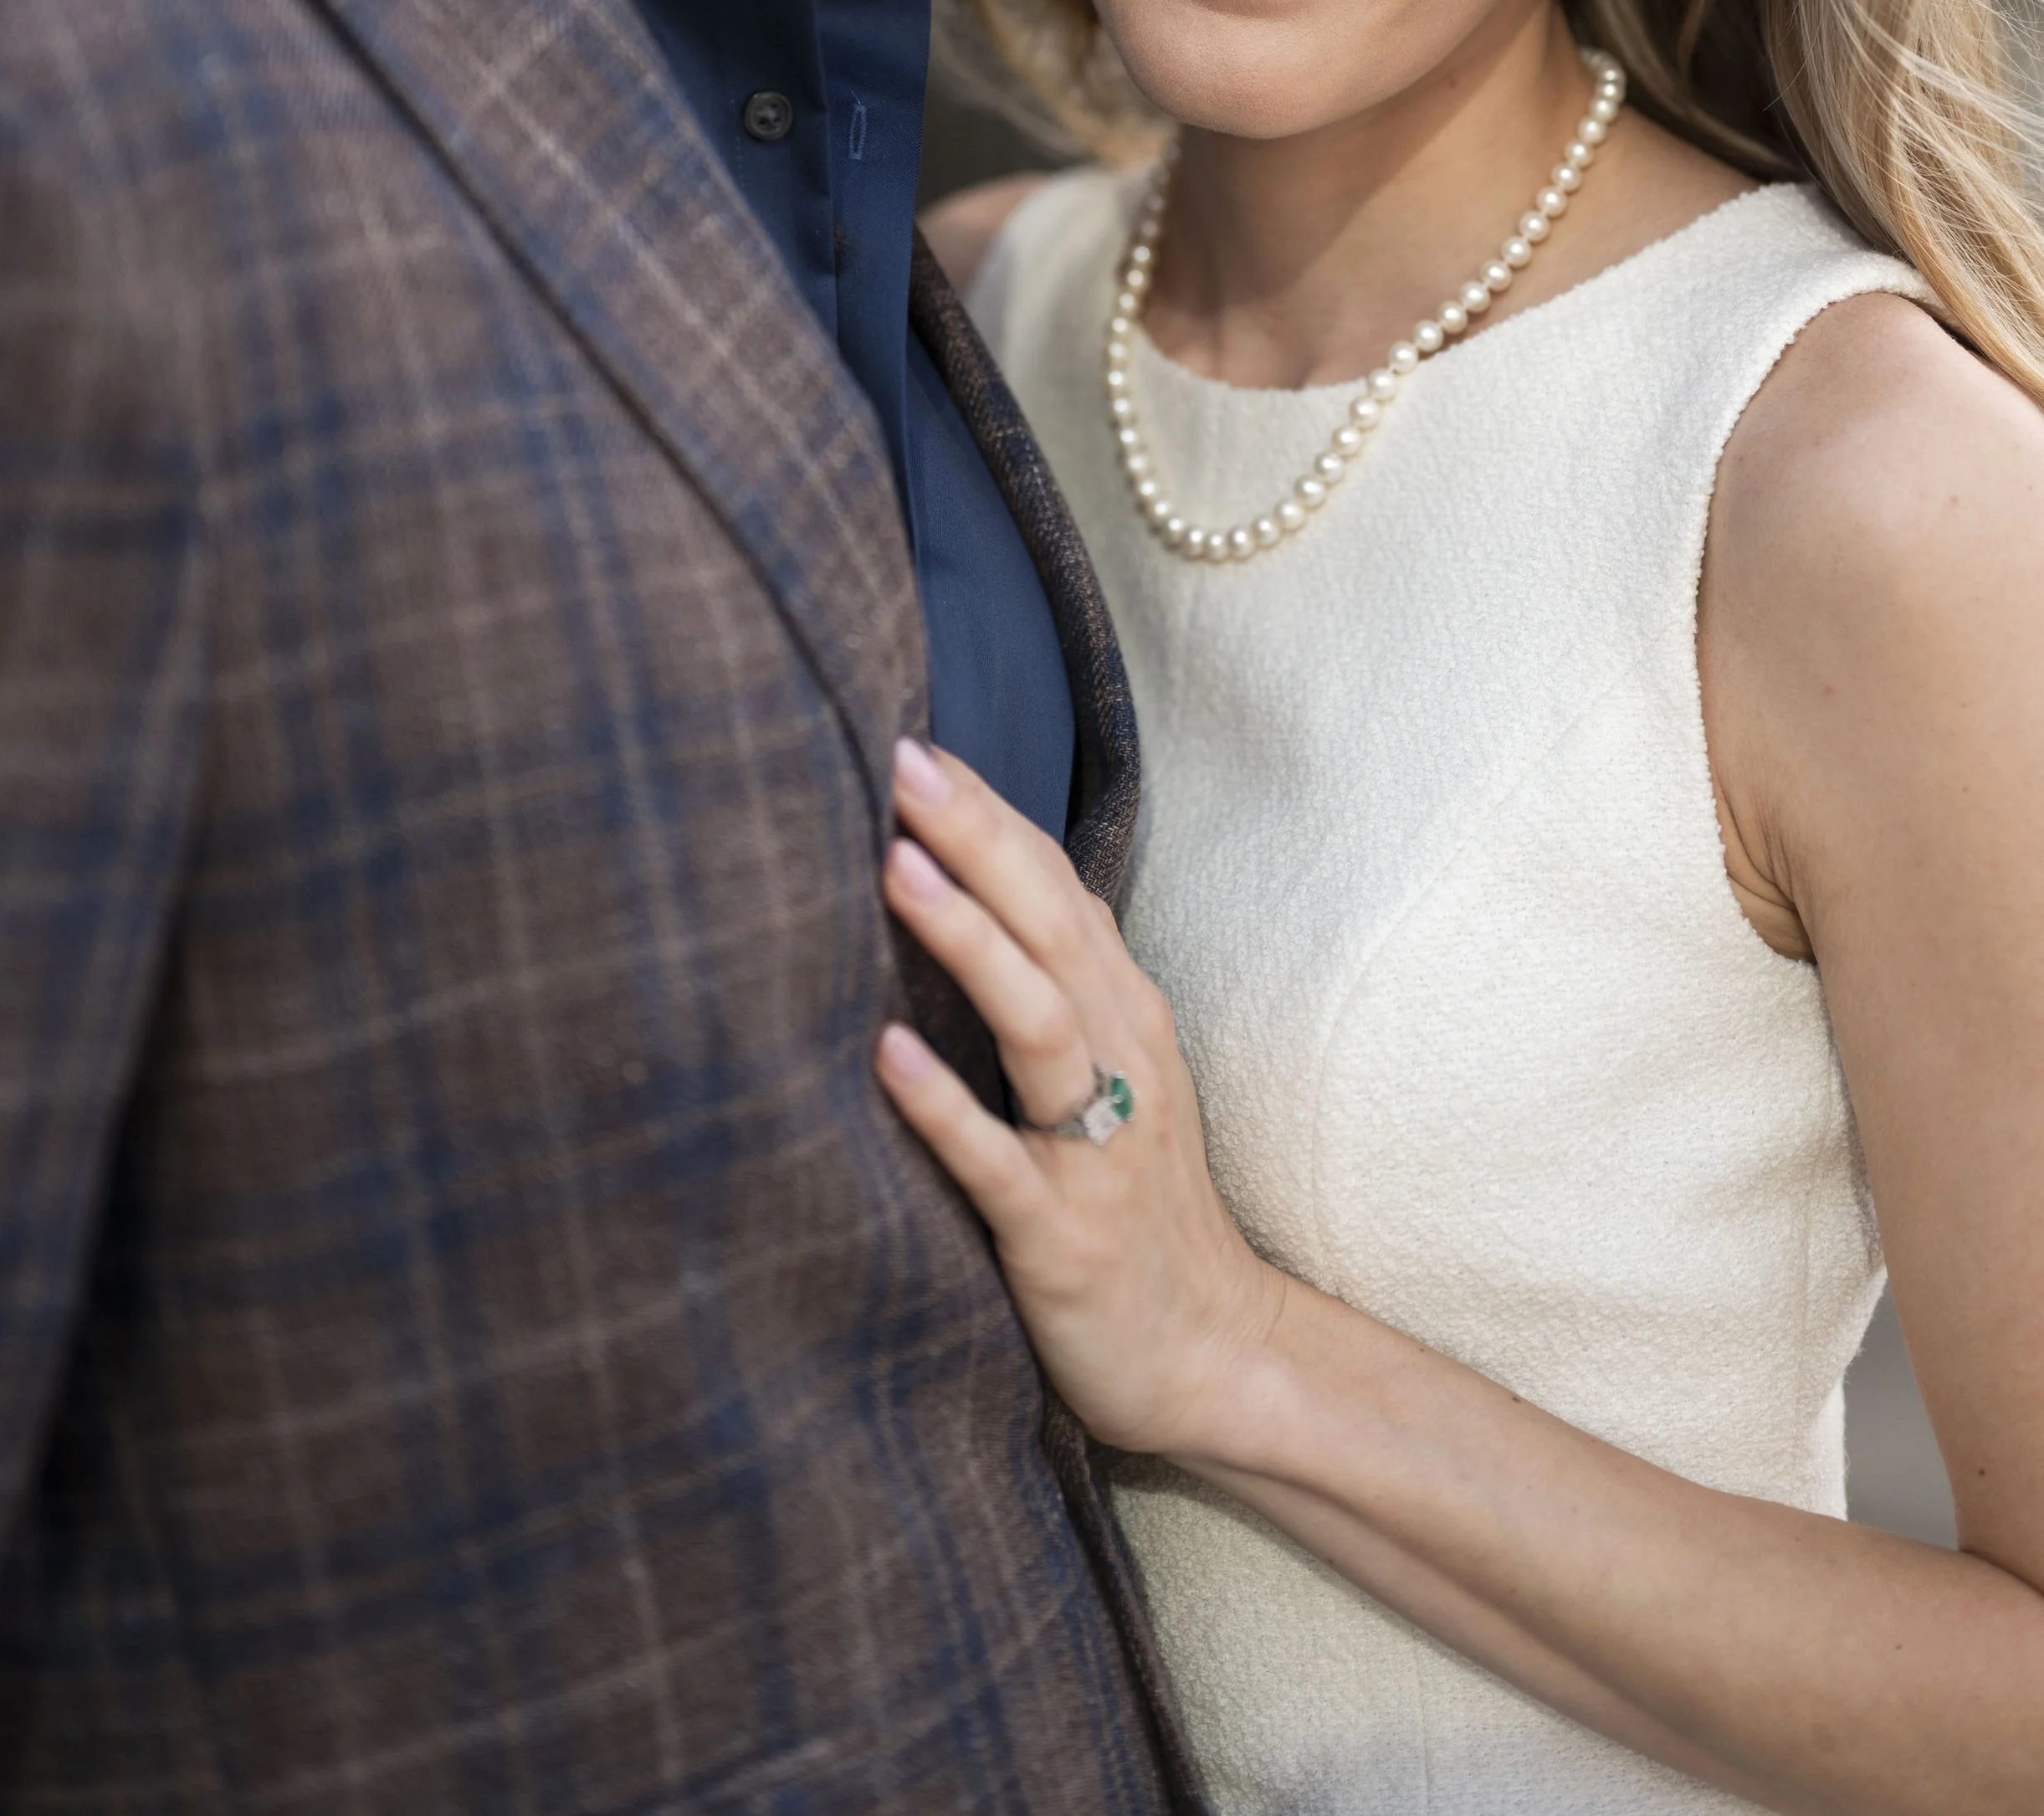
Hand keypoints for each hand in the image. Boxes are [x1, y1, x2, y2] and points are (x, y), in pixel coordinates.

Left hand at [875, 737, 1283, 1455]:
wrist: (1212, 1354)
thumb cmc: (1136, 1204)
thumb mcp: (1108, 1077)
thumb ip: (1048, 989)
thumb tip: (962, 894)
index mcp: (1122, 1015)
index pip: (1055, 888)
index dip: (991, 814)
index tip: (919, 743)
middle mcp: (1120, 1061)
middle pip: (1050, 926)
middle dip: (977, 838)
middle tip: (901, 762)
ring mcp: (1097, 1147)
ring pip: (1036, 1023)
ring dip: (968, 942)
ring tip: (897, 870)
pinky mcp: (1062, 1234)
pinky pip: (1000, 1161)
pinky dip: (943, 1107)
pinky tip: (885, 1058)